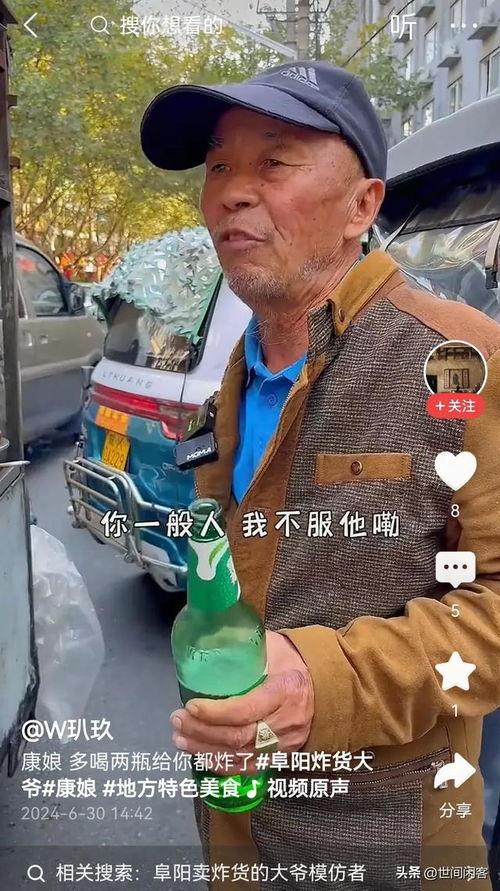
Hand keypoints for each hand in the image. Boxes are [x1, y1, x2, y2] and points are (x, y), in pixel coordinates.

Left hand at [170, 631, 313, 773]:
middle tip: (177, 720)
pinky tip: (200, 755)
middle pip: (240, 737)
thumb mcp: (276, 647)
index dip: (217, 712)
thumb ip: (248, 646)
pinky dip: (221, 764)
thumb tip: (211, 636)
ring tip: (180, 737)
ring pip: (241, 756)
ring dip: (205, 750)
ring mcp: (285, 743)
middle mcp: (287, 722)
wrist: (328, 687)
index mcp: (286, 691)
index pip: (248, 709)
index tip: (191, 705)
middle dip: (203, 731)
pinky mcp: (281, 756)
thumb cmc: (295, 662)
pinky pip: (249, 768)